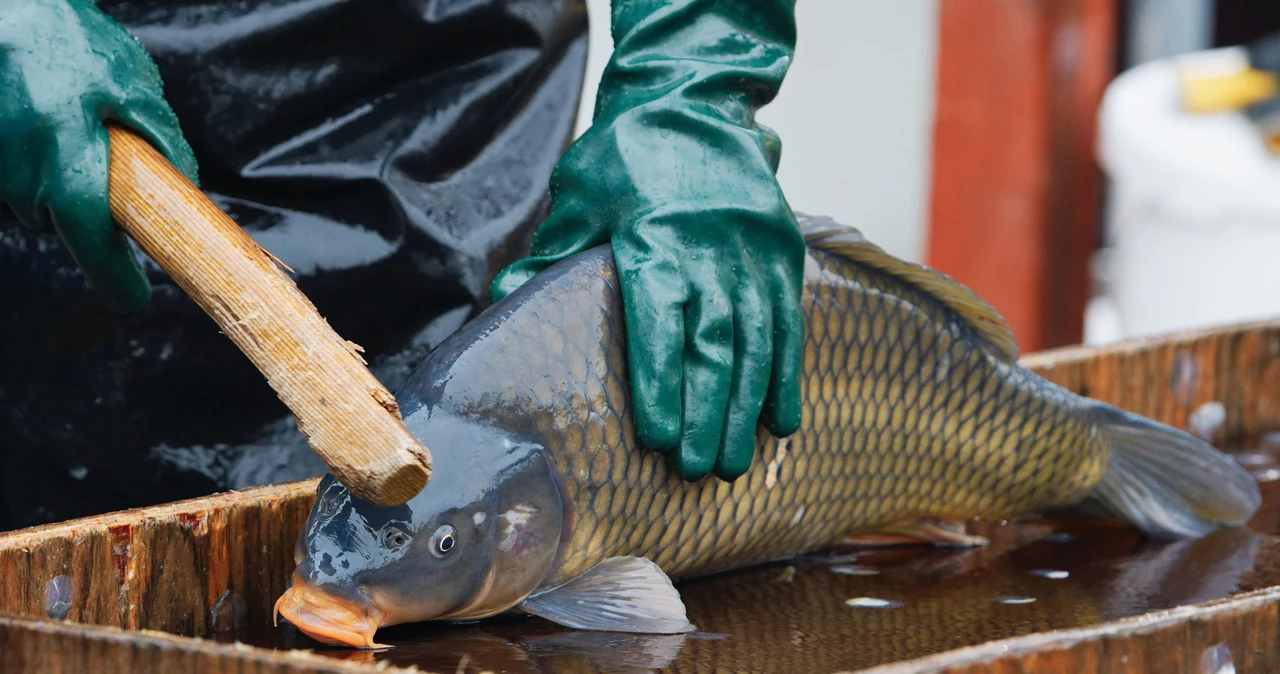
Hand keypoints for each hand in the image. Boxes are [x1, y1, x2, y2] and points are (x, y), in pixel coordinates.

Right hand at [0, 0, 197, 312]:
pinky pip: (15, 183)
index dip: (116, 281)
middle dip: (92, 207)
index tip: (135, 301)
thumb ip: (162, 140)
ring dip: (60, 180)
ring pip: (38, 203)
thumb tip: (186, 189)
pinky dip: (33, 164)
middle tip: (104, 154)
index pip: (93, 247)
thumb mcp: (131, 86)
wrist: (3, 11)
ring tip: (67, 122)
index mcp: (66, 167)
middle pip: (68, 225)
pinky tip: (40, 123)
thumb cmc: (66, 42)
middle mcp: (21, 180)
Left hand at [491, 0, 803, 479]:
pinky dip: (787, 373)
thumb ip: (552, 252)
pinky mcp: (784, 250)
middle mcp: (711, 244)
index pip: (659, 317)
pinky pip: (789, 321)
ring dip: (747, 406)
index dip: (661, 379)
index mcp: (654, 233)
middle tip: (698, 471)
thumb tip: (503, 300)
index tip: (658, 436)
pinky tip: (783, 420)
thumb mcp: (579, 193)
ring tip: (735, 463)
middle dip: (707, 411)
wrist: (696, 101)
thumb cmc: (625, 153)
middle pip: (713, 340)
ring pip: (756, 338)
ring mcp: (754, 248)